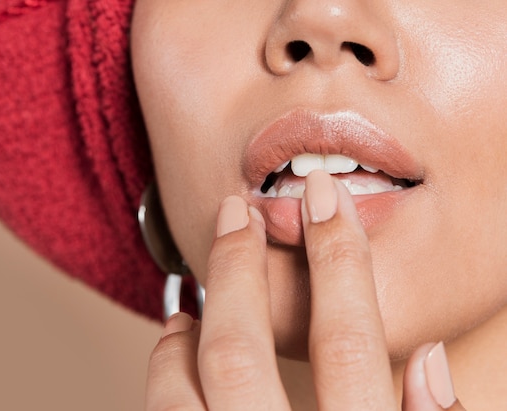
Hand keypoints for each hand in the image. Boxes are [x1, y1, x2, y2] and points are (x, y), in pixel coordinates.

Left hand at [145, 170, 464, 409]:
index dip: (338, 260)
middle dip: (236, 269)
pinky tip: (175, 344)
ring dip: (185, 328)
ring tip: (194, 290)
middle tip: (235, 214)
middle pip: (240, 352)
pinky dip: (164, 374)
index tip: (324, 197)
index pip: (346, 343)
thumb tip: (430, 359)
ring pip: (183, 390)